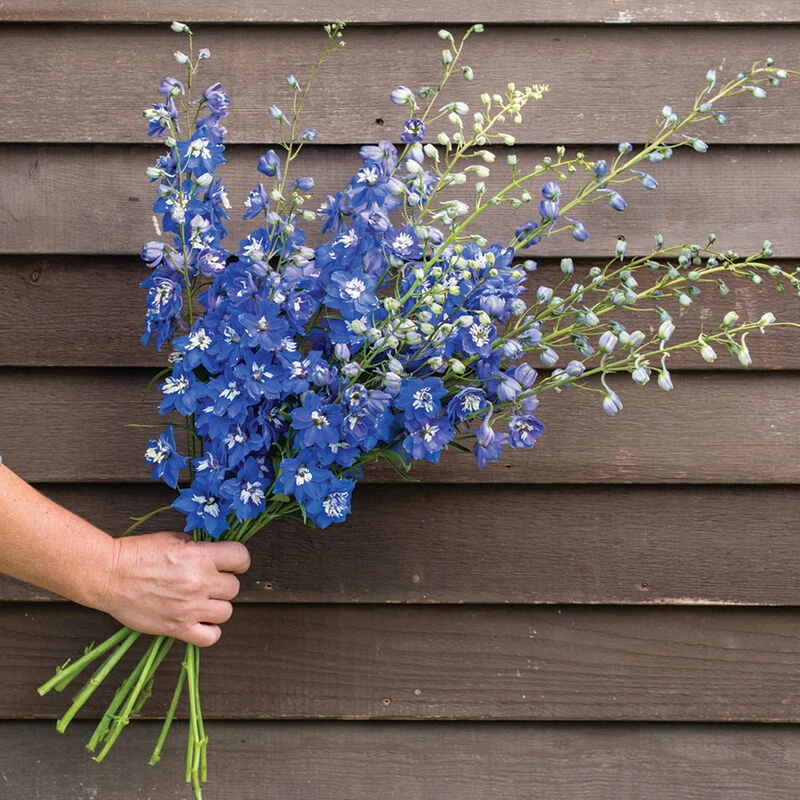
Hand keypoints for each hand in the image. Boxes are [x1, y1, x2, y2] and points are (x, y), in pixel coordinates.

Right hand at [94, 531, 250, 646]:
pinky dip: (209, 630)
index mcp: (201, 557)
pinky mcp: (177, 627)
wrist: (109, 575)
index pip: (242, 558)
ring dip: (216, 606)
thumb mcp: (173, 538)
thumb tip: (214, 552)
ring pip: (226, 612)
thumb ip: (197, 546)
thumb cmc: (138, 553)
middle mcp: (200, 582)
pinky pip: (210, 637)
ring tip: (201, 601)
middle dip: (223, 583)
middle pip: (234, 588)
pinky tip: (199, 621)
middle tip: (207, 582)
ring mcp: (190, 607)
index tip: (230, 564)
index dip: (238, 561)